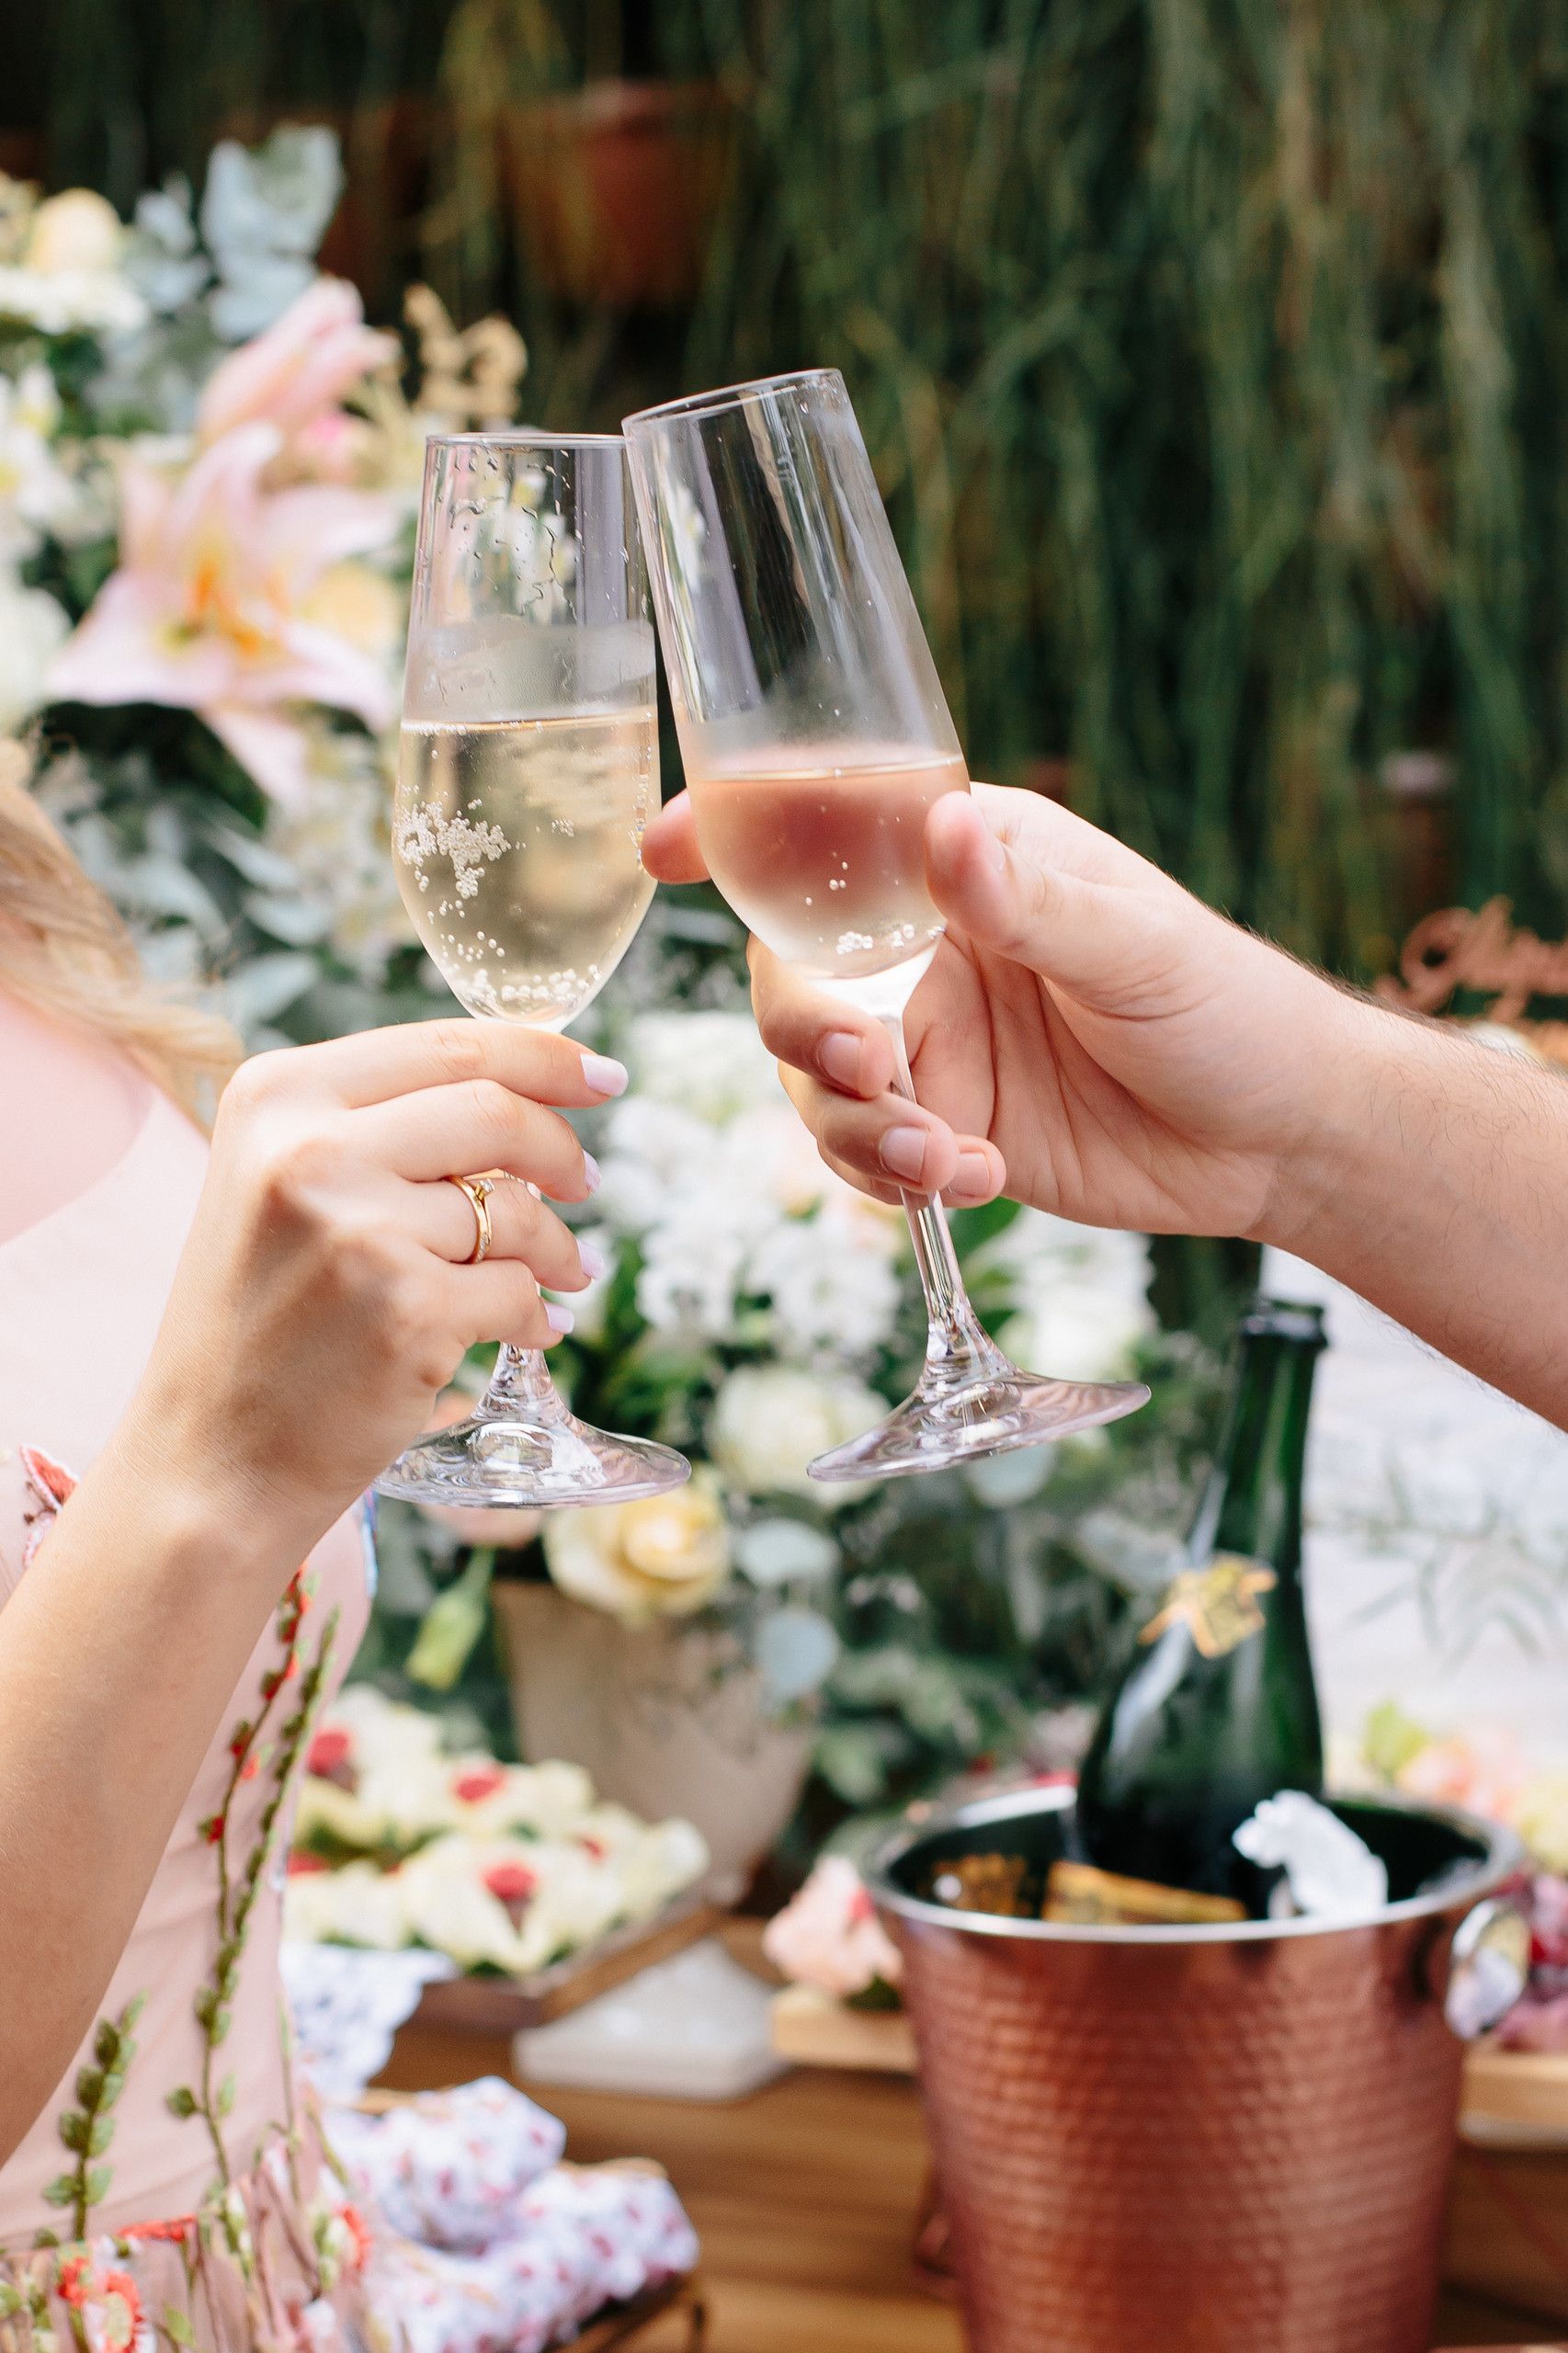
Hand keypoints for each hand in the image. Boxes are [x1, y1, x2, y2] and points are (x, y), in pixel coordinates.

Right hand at [114, 1022, 620, 1557]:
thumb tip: (521, 1087)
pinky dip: (539, 1315)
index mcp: (278, 1097)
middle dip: (562, 1149)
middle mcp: (310, 1150)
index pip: (448, 1045)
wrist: (210, 1459)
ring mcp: (361, 1232)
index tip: (603, 1076)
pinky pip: (519, 1293)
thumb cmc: (258, 1322)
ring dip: (556, 1246)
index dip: (545, 1056)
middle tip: (589, 1181)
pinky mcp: (408, 1313)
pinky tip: (532, 1329)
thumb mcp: (279, 1185)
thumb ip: (377, 1125)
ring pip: (517, 1210)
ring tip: (561, 1271)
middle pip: (497, 1111)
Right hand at [644, 784, 1361, 1242]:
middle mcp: (926, 949)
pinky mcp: (944, 1127)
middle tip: (862, 1064)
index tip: (662, 852)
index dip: (733, 836)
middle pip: (794, 976)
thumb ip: (1028, 901)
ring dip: (855, 1125)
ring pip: (817, 1083)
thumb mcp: (1136, 946)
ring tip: (943, 1154)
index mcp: (966, 864)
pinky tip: (975, 1180)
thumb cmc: (1225, 1006)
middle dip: (803, 1029)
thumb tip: (944, 833)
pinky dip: (895, 1177)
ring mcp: (929, 1044)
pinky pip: (866, 1156)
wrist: (1281, 1139)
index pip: (829, 835)